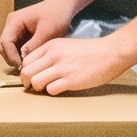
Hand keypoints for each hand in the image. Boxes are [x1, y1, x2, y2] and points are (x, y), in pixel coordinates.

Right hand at [0, 0, 77, 68]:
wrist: (63, 6)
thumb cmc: (56, 16)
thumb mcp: (47, 32)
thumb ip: (33, 46)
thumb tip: (23, 60)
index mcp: (15, 21)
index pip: (5, 42)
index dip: (11, 56)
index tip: (22, 67)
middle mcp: (11, 24)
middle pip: (4, 46)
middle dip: (12, 58)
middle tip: (24, 69)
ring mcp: (15, 29)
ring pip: (9, 48)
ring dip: (16, 58)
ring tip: (27, 67)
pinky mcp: (21, 34)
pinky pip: (16, 47)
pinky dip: (20, 55)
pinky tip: (30, 61)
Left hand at [19, 33, 133, 95]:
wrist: (111, 52)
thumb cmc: (91, 51)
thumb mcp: (67, 45)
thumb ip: (52, 54)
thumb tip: (39, 68)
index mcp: (51, 46)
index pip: (26, 60)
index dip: (26, 71)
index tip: (31, 76)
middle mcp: (54, 55)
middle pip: (27, 72)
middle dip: (27, 82)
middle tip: (34, 86)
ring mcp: (62, 68)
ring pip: (36, 82)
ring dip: (39, 88)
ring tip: (47, 88)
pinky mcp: (71, 80)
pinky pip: (51, 90)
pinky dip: (53, 92)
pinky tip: (61, 88)